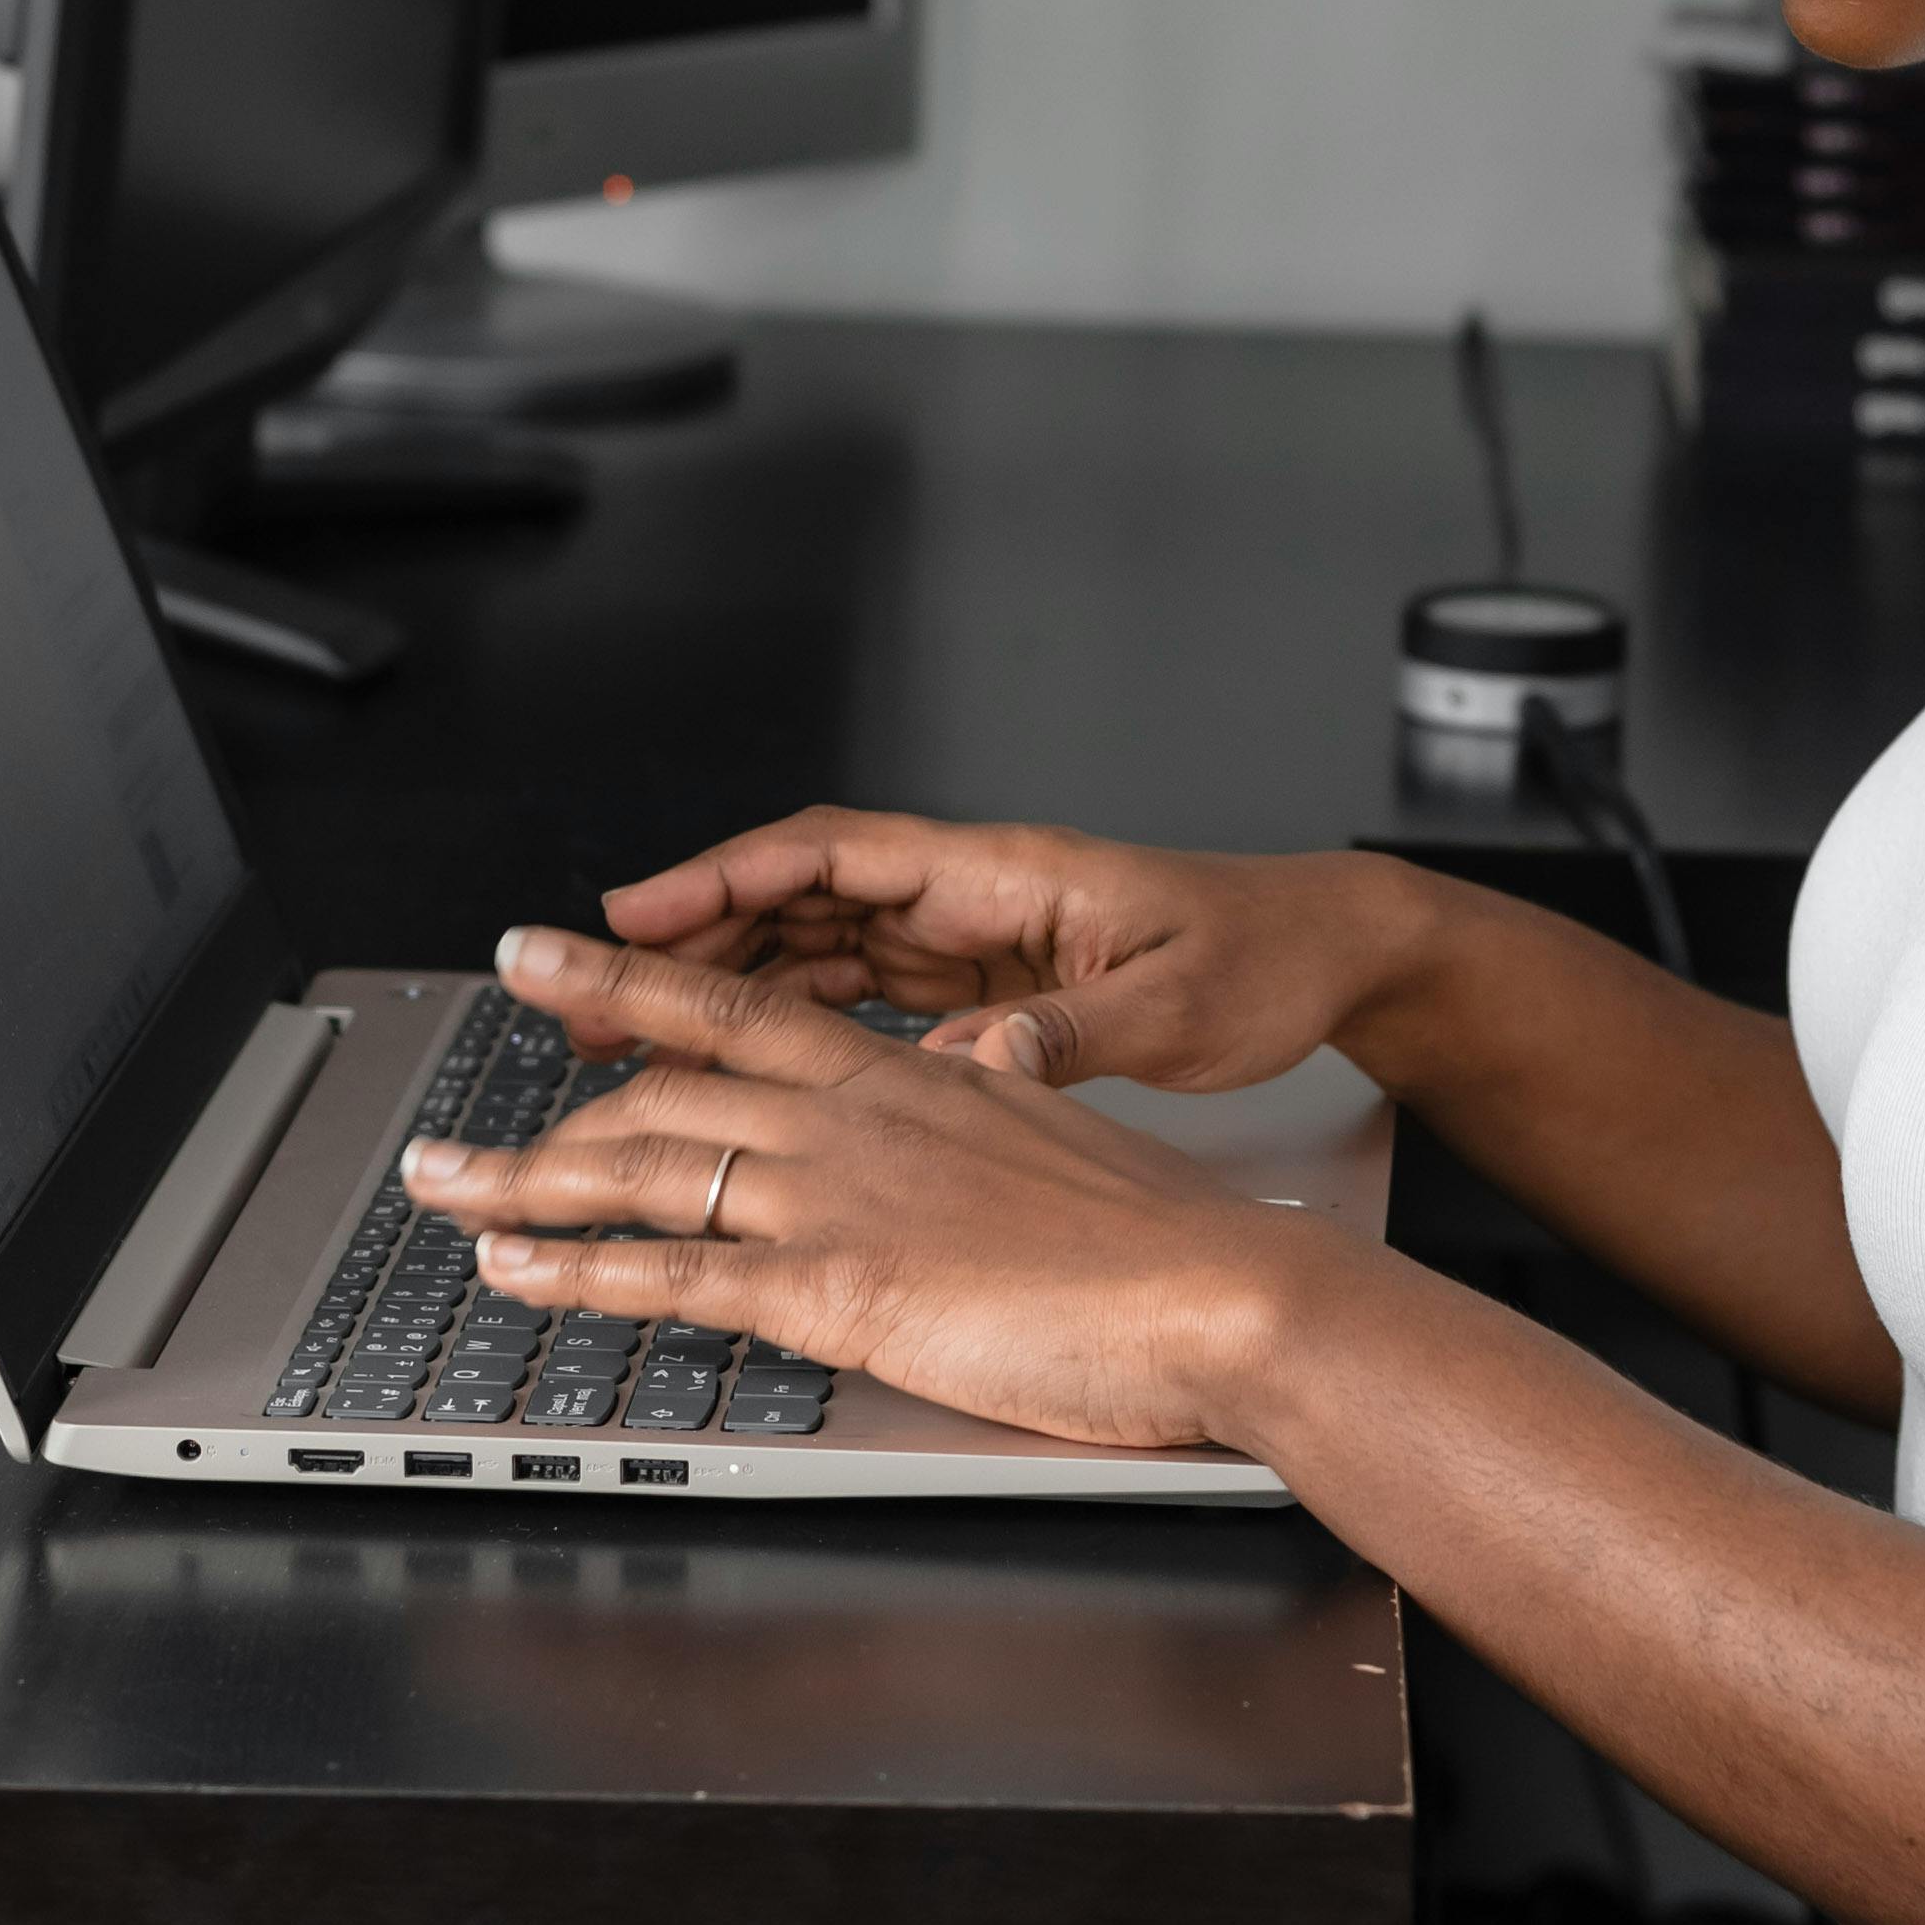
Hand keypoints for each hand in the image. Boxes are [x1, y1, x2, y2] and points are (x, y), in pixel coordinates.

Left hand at [400, 927, 1370, 1451]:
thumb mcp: (1064, 1146)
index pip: (739, 1009)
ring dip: (519, 1179)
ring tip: (437, 1185)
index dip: (631, 983)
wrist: (1221, 1289)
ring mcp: (838, 1198)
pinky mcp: (835, 1288)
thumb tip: (985, 1091)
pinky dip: (577, 1270)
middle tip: (455, 1102)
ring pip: (641, 1166)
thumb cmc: (1163, 1239)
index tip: (552, 957)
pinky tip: (515, 1270)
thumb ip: (999, 1116)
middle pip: (664, 1079)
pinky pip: (674, 1272)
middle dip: (542, 1091)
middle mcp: (856, 1120)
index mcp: (911, 1078)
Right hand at [591, 810, 1426, 1094]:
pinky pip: (863, 991)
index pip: (832, 854)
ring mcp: (975, 938)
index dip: (724, 880)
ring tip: (636, 1034)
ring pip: (817, 945)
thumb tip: (968, 1070)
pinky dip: (794, 1020)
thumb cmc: (1265, 958)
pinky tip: (743, 1067)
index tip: (637, 914)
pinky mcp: (987, 984)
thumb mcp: (1175, 1005)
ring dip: (726, 982)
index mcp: (1006, 873)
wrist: (1331, 956)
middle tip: (593, 992)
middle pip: (798, 898)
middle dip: (689, 936)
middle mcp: (974, 894)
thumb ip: (1065, 1035)